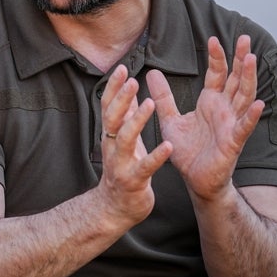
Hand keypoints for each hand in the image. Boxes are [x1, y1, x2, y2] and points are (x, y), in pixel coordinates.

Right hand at [98, 64, 172, 224]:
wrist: (115, 207)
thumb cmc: (123, 169)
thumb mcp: (123, 140)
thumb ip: (125, 116)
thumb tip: (127, 90)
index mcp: (110, 134)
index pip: (107, 106)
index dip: (113, 88)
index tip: (121, 69)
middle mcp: (111, 146)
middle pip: (112, 118)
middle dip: (121, 99)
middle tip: (132, 81)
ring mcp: (120, 163)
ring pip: (125, 139)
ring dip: (136, 121)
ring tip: (150, 104)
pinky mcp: (133, 180)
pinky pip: (145, 167)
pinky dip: (156, 156)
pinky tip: (169, 146)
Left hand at [146, 35, 264, 200]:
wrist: (194, 179)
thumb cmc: (186, 151)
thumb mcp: (170, 119)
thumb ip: (164, 97)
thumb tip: (152, 73)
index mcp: (210, 102)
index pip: (217, 74)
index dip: (217, 57)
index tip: (213, 38)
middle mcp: (224, 110)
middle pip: (236, 79)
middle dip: (240, 58)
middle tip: (244, 37)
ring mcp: (231, 124)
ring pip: (244, 97)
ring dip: (248, 78)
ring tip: (250, 59)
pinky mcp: (233, 143)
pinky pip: (243, 127)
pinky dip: (251, 116)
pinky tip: (257, 104)